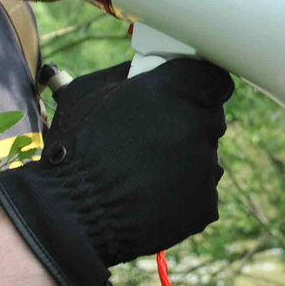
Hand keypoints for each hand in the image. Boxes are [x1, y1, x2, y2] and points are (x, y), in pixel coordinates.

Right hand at [0, 58, 233, 285]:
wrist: (70, 215)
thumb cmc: (75, 149)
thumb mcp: (90, 91)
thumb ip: (129, 73)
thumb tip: (148, 70)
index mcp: (175, 89)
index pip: (213, 78)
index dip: (198, 87)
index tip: (186, 95)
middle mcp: (198, 125)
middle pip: (211, 119)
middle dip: (188, 125)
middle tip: (153, 140)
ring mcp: (206, 167)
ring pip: (206, 158)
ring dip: (185, 162)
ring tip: (144, 174)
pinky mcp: (205, 204)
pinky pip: (202, 193)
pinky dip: (182, 196)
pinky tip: (150, 197)